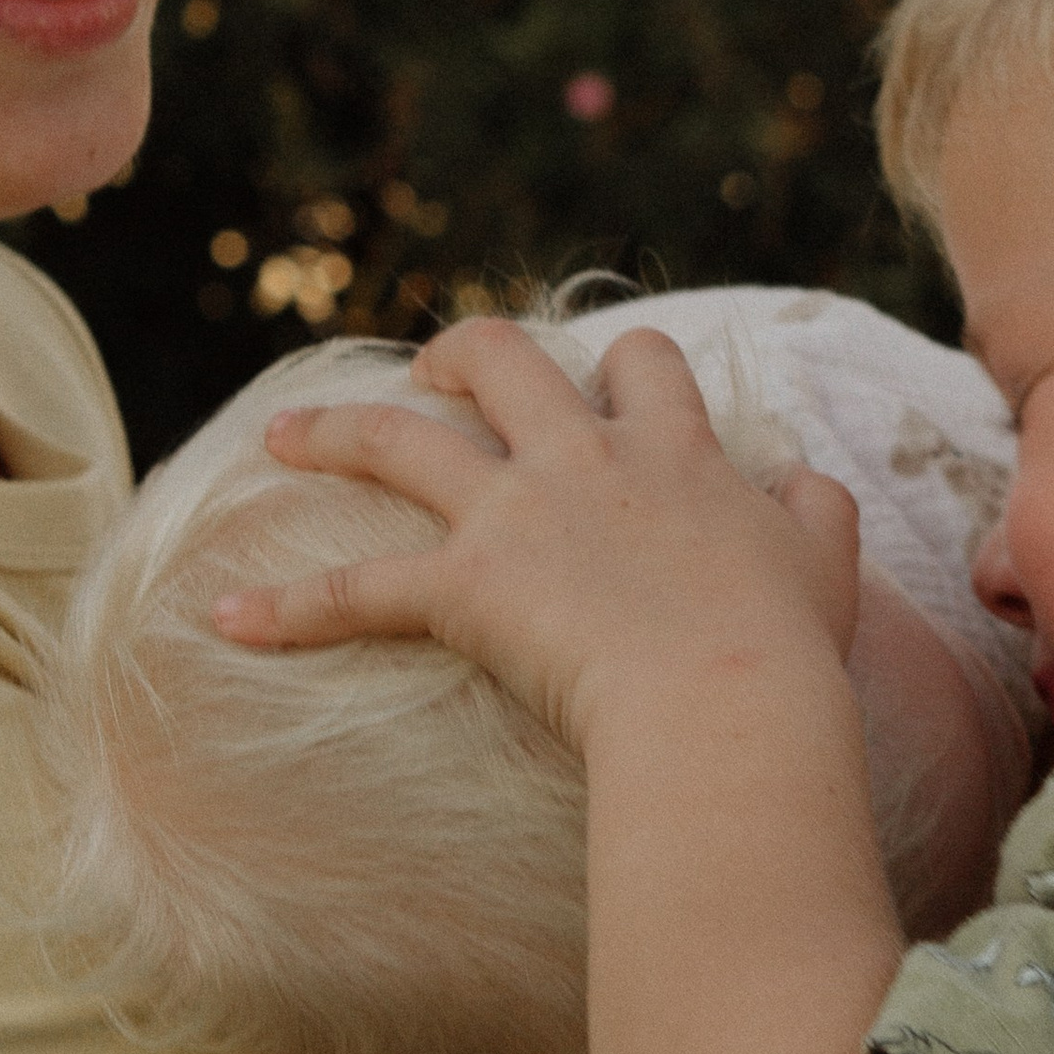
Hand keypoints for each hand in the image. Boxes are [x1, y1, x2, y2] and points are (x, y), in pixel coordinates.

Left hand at [213, 317, 861, 755]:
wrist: (730, 699)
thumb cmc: (787, 648)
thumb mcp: (827, 566)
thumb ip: (817, 511)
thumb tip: (808, 483)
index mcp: (674, 453)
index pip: (643, 365)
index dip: (620, 365)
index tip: (605, 382)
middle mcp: (585, 461)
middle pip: (504, 361)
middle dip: (460, 355)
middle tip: (434, 371)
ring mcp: (517, 515)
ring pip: (400, 441)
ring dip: (334, 430)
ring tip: (284, 435)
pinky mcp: (465, 585)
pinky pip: (354, 590)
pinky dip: (286, 609)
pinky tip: (225, 620)